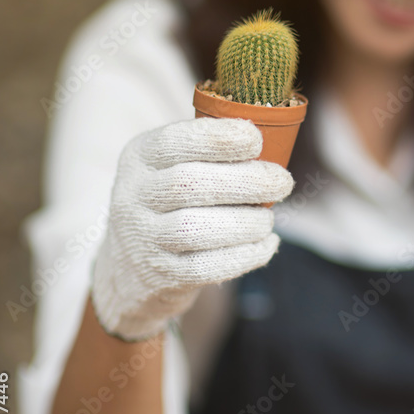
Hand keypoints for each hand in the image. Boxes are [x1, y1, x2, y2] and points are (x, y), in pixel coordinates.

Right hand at [90, 116, 292, 340]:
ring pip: (196, 229)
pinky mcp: (159, 274)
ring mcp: (142, 237)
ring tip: (267, 219)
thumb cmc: (172, 202)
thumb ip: (210, 151)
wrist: (131, 264)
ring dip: (246, 222)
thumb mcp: (172, 165)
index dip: (220, 139)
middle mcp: (133, 194)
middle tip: (283, 182)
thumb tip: (276, 142)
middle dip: (247, 181)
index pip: (176, 141)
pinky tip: (266, 244)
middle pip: (190, 184)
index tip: (256, 141)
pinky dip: (245, 255)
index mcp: (140, 156)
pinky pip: (206, 267)